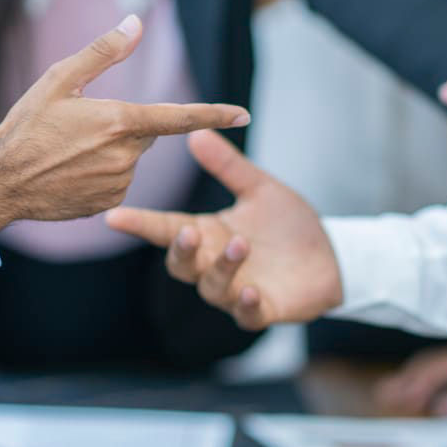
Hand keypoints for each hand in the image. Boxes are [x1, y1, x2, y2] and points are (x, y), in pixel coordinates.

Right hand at [0, 15, 249, 230]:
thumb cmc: (26, 125)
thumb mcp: (59, 79)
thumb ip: (103, 52)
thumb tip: (135, 23)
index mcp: (119, 121)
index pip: (179, 118)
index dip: (214, 114)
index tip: (244, 114)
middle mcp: (126, 155)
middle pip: (146, 134)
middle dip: (124, 126)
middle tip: (81, 127)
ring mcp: (119, 183)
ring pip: (130, 158)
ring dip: (110, 151)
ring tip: (68, 152)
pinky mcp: (109, 202)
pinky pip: (117, 182)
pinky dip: (101, 174)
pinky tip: (70, 172)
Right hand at [105, 130, 339, 329]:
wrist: (330, 256)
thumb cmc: (288, 224)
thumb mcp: (260, 188)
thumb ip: (228, 166)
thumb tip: (196, 132)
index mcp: (208, 233)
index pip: (165, 228)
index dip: (140, 224)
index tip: (115, 216)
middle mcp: (214, 263)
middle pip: (181, 264)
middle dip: (181, 250)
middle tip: (188, 232)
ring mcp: (234, 289)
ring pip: (212, 287)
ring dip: (222, 267)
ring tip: (241, 245)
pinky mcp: (261, 309)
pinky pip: (245, 314)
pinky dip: (244, 304)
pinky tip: (249, 290)